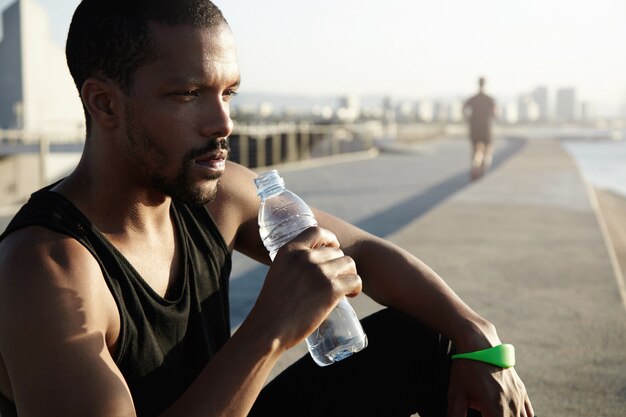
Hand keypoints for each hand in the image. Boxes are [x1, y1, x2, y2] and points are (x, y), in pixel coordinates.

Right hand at [251, 226, 361, 349]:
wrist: (269, 330)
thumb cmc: (272, 308)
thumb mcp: (278, 274)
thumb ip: (293, 265)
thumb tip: (310, 267)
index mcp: (290, 250)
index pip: (317, 231)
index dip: (330, 238)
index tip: (333, 247)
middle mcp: (306, 257)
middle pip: (337, 252)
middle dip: (340, 265)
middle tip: (337, 280)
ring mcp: (320, 272)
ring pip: (349, 264)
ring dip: (350, 275)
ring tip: (345, 288)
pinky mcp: (332, 289)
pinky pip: (355, 280)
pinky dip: (357, 287)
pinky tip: (351, 294)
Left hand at [447, 360, 533, 416]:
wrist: (479, 342)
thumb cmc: (465, 368)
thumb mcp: (456, 394)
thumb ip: (455, 414)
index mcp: (496, 409)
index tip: (481, 414)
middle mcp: (511, 405)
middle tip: (483, 411)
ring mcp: (519, 397)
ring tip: (491, 411)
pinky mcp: (521, 389)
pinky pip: (528, 413)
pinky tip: (508, 414)